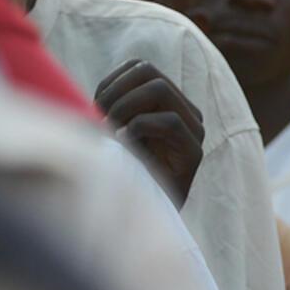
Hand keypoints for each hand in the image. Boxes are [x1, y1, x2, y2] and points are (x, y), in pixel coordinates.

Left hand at [95, 59, 204, 205]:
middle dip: (115, 92)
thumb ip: (110, 108)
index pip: (141, 67)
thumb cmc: (120, 176)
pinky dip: (138, 128)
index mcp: (168, 103)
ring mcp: (194, 131)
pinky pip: (169, 122)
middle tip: (100, 118)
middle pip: (149, 71)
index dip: (112, 80)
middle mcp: (185, 111)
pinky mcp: (194, 154)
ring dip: (124, 107)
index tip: (95, 108)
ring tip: (111, 131)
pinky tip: (126, 146)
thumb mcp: (111, 134)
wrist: (140, 222)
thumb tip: (96, 92)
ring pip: (160, 89)